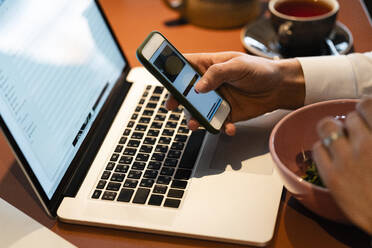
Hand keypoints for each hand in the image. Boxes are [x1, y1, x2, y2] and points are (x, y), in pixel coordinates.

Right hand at [166, 52, 304, 135]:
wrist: (279, 88)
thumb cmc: (259, 70)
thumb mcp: (238, 65)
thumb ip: (217, 73)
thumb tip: (198, 87)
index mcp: (207, 66)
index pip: (183, 65)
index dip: (170, 69)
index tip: (162, 77)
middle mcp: (208, 84)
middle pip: (184, 92)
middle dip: (176, 99)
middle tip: (172, 105)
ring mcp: (214, 100)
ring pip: (196, 111)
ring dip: (193, 118)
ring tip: (195, 124)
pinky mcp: (224, 114)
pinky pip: (216, 123)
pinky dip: (220, 128)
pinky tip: (228, 128)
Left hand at [313, 97, 371, 234]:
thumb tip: (367, 125)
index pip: (366, 104)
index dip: (363, 108)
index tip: (363, 114)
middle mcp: (367, 144)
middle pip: (349, 117)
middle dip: (351, 124)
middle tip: (355, 135)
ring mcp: (347, 159)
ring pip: (327, 127)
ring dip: (332, 131)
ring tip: (338, 140)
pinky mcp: (332, 176)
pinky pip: (318, 148)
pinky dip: (323, 149)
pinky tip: (331, 157)